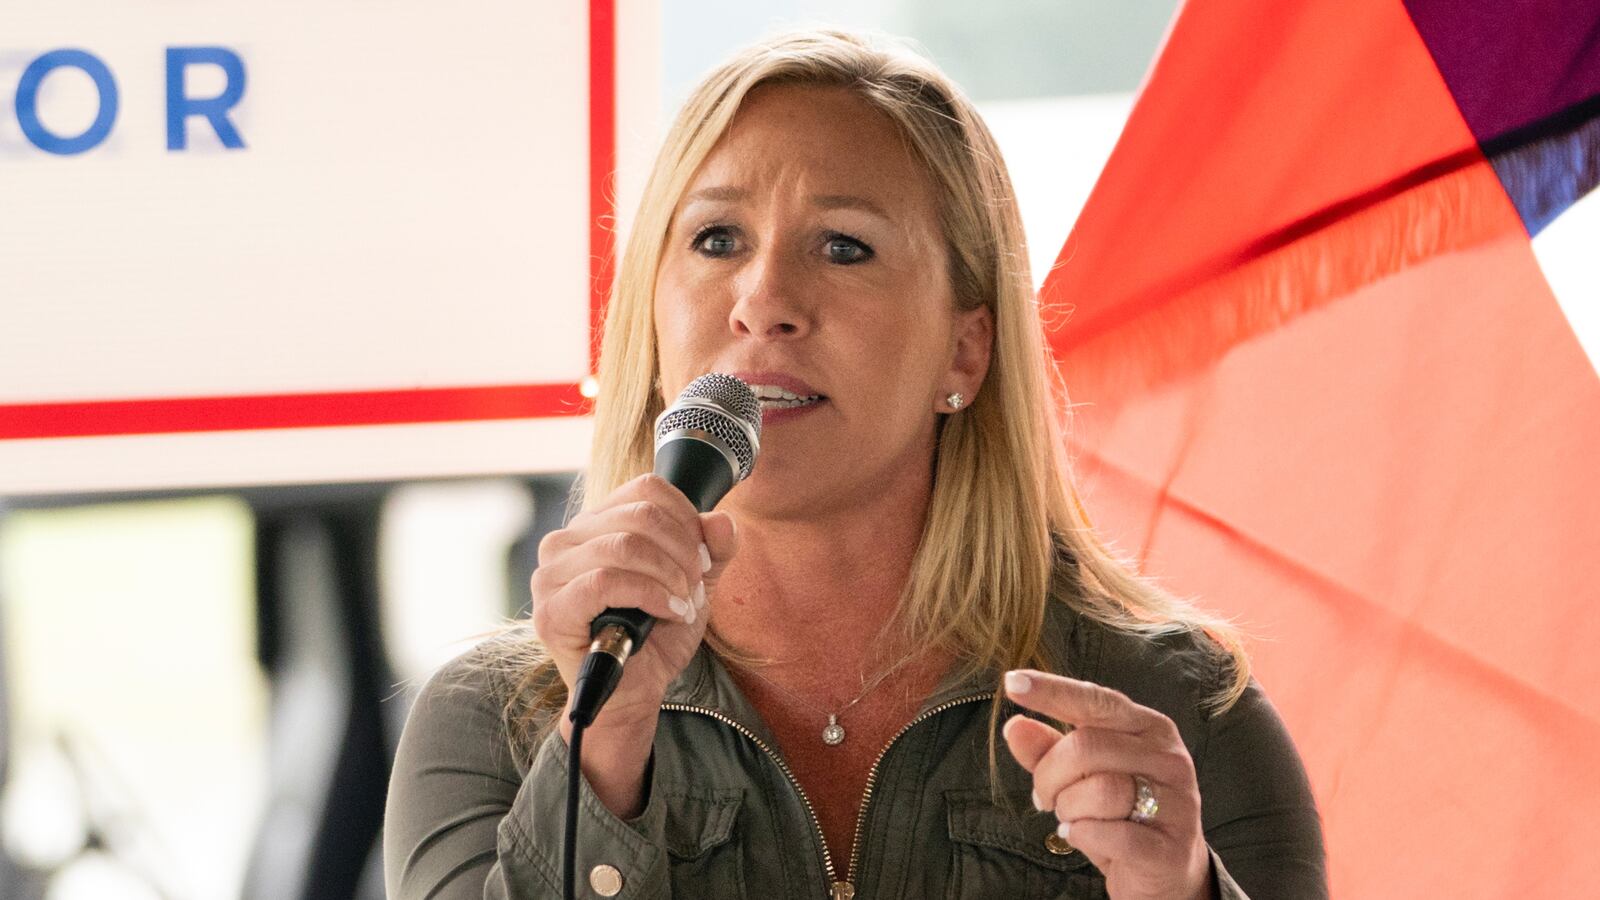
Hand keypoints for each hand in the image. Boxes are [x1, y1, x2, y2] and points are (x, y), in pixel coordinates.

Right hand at [531, 472, 737, 734]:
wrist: (636, 693)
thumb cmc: (656, 635)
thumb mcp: (695, 585)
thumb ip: (714, 550)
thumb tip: (722, 520)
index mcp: (596, 524)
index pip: (647, 489)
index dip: (687, 519)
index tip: (703, 559)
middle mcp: (566, 540)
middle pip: (641, 515)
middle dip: (684, 552)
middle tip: (695, 587)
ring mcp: (551, 574)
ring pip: (624, 546)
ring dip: (670, 576)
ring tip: (683, 605)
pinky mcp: (551, 610)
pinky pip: (605, 581)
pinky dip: (650, 595)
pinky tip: (669, 613)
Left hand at [1002, 670, 1213, 899]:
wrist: (1167, 870)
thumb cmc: (1119, 812)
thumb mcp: (1081, 776)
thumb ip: (1049, 749)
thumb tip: (1014, 726)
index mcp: (1148, 727)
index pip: (1096, 700)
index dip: (1052, 691)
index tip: (1012, 682)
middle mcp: (1168, 756)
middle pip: (1087, 747)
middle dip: (1049, 776)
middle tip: (1045, 797)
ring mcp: (1177, 801)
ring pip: (1099, 790)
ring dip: (1069, 809)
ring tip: (1071, 818)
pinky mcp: (1172, 845)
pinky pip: (1112, 833)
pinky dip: (1084, 835)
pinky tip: (1082, 835)